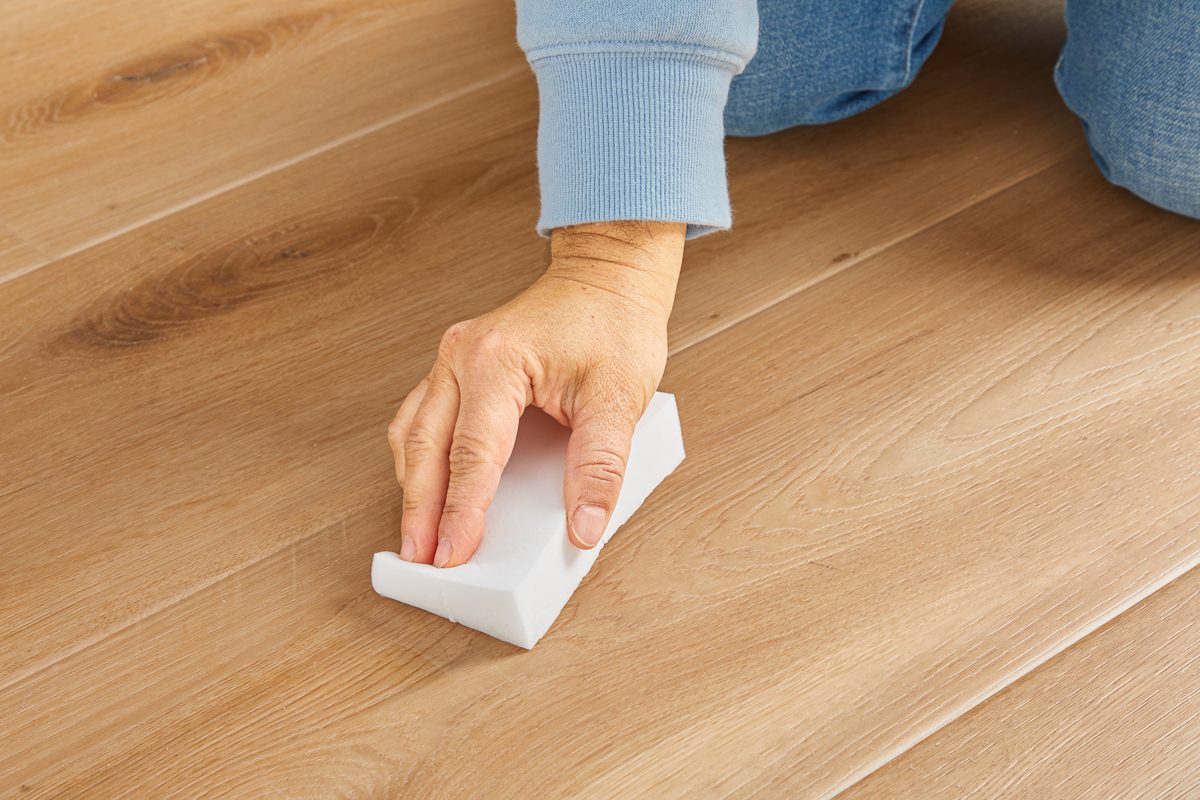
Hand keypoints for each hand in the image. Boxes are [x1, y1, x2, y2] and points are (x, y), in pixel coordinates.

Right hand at [387, 221, 684, 566]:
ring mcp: (453, 357)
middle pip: (426, 446)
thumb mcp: (620, 397)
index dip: (462, 511)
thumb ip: (601, 465)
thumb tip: (583, 524)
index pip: (473, 453)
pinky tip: (429, 486)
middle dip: (420, 509)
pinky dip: (422, 458)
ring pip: (413, 432)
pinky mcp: (457, 366)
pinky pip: (423, 416)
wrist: (608, 277)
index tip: (454, 554)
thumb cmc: (614, 325)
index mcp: (497, 361)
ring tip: (418, 535)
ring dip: (413, 485)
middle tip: (420, 558)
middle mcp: (462, 356)